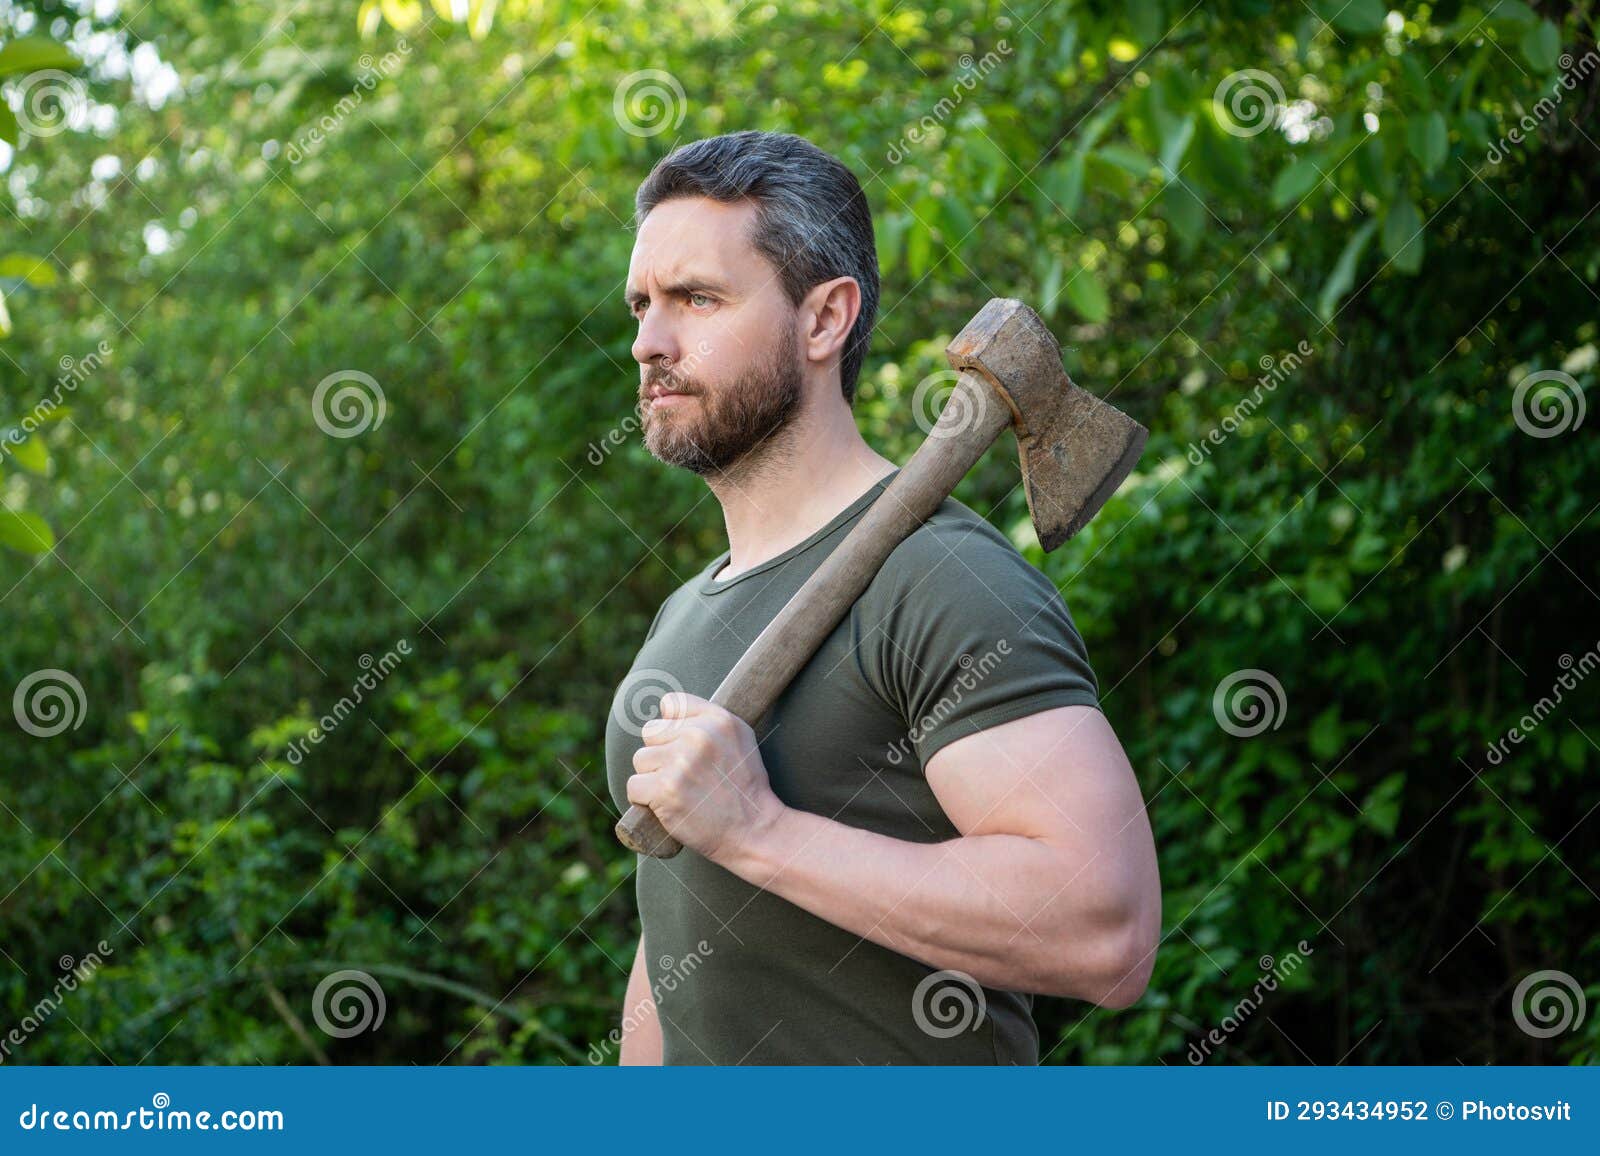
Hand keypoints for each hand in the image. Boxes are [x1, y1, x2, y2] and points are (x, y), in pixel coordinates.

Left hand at [626, 692, 784, 862]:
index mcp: (718, 719)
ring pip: (640, 759)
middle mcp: (699, 735)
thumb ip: (707, 718)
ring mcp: (680, 762)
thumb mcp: (740, 739)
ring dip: (652, 778)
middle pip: (651, 732)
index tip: (684, 747)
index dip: (672, 727)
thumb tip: (665, 708)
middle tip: (685, 775)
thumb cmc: (744, 786)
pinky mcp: (665, 789)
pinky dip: (644, 800)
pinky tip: (667, 805)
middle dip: (661, 753)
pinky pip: (634, 785)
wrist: (753, 830)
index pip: (671, 704)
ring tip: (679, 791)